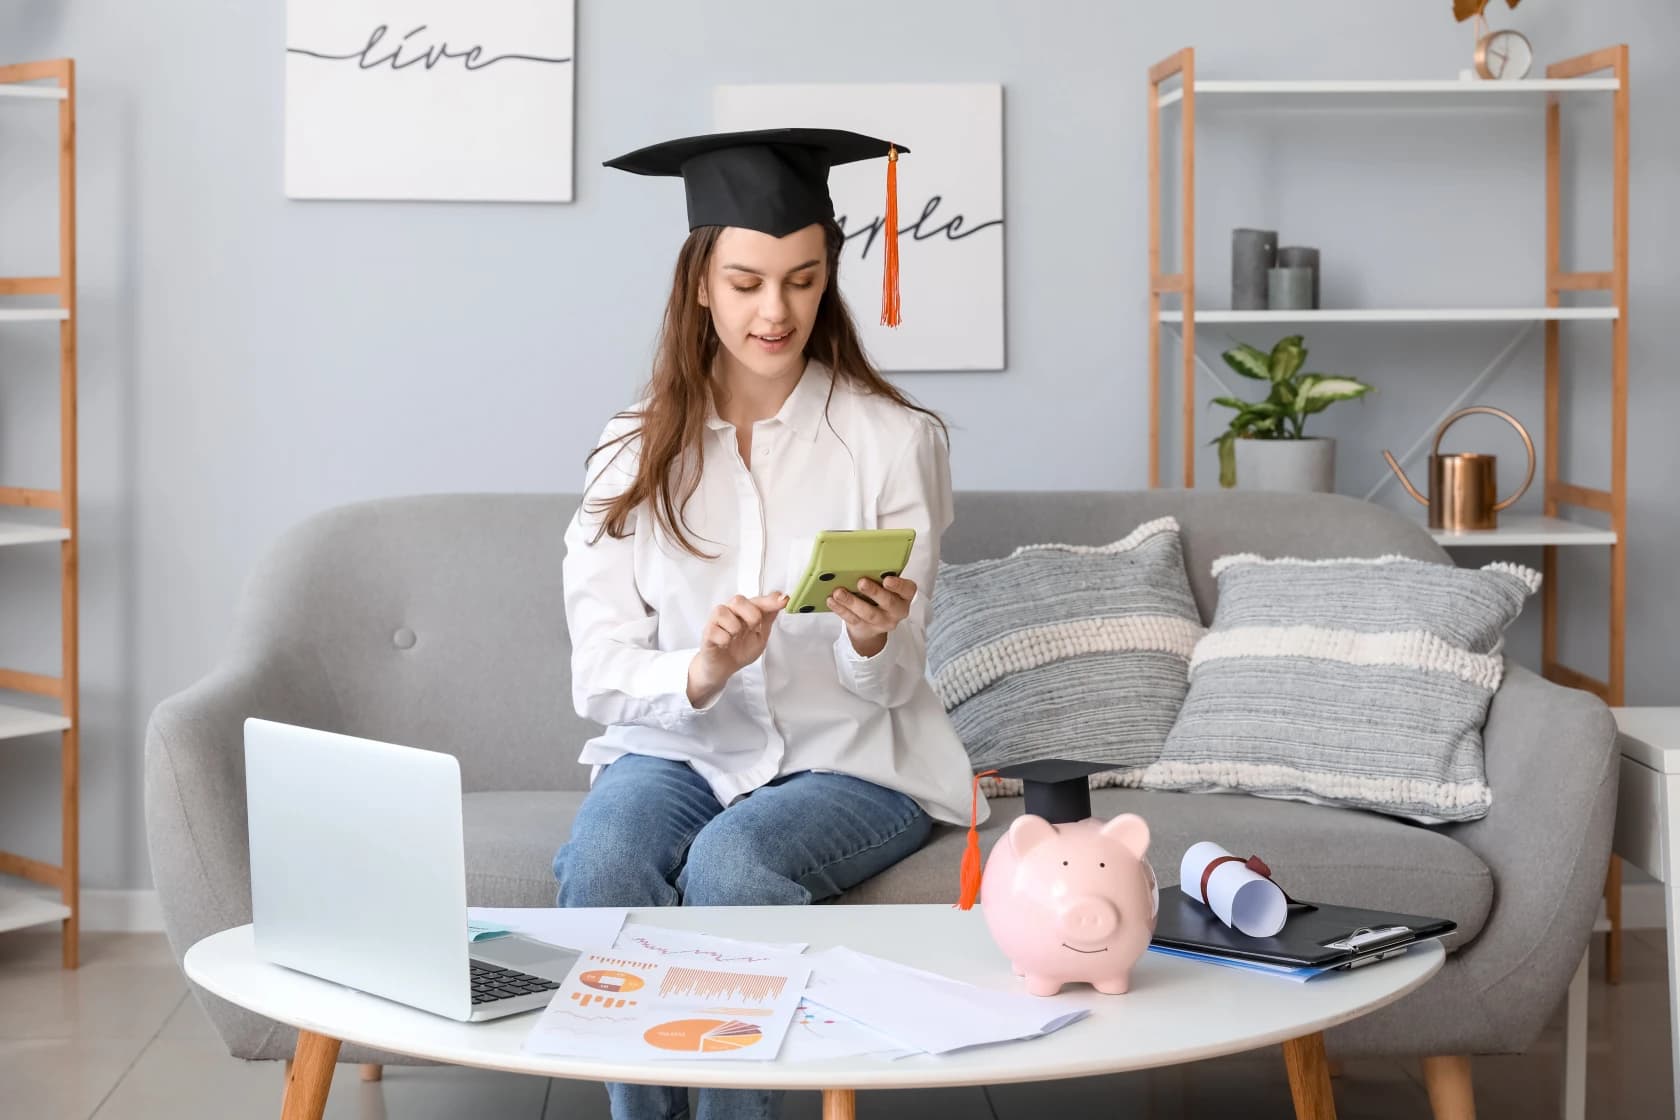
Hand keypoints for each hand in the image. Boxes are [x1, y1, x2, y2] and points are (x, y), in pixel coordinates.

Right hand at [687, 592, 787, 706]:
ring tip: (733, 638)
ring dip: (734, 629)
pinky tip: (724, 644)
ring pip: (724, 613)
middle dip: (750, 615)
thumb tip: (781, 599)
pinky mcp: (707, 633)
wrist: (723, 668)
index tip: (783, 600)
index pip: (757, 600)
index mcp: (744, 611)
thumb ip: (768, 618)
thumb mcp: (760, 635)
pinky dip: (724, 640)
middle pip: (738, 600)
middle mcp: (729, 611)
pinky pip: (716, 631)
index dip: (770, 600)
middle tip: (751, 629)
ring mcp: (716, 621)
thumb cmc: (740, 649)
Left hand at [830, 576, 916, 657]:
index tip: (887, 579)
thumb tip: (858, 561)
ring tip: (839, 592)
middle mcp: (896, 611)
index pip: (908, 590)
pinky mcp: (866, 629)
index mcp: (904, 596)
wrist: (873, 625)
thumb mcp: (885, 587)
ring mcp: (882, 622)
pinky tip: (832, 600)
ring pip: (868, 613)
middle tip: (861, 582)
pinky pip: (852, 619)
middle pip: (888, 602)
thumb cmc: (879, 597)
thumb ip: (879, 577)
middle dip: (874, 592)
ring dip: (852, 602)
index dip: (899, 585)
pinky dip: (841, 609)